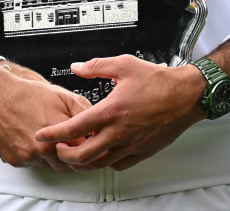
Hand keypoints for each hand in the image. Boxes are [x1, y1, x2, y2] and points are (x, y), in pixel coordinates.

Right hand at [0, 52, 90, 171]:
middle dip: (70, 154)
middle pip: (67, 164)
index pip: (84, 153)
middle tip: (65, 139)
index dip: (86, 147)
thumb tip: (97, 125)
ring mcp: (28, 157)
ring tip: (45, 134)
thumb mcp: (60, 95)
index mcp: (59, 134)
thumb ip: (83, 111)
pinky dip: (34, 155)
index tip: (85, 142)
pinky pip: (32, 164)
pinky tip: (30, 137)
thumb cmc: (25, 93)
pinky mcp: (15, 160)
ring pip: (49, 166)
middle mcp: (44, 150)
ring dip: (51, 155)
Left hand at [35, 55, 205, 171]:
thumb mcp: (123, 65)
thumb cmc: (157, 81)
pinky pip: (119, 164)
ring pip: (100, 163)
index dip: (53, 134)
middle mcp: (119, 132)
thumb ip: (96, 66)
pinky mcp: (143, 152)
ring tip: (75, 152)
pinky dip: (105, 162)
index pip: (74, 128)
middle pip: (83, 155)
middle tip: (57, 148)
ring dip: (83, 161)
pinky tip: (101, 152)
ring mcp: (131, 145)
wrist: (186, 95)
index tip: (42, 135)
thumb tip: (76, 67)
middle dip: (65, 155)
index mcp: (111, 111)